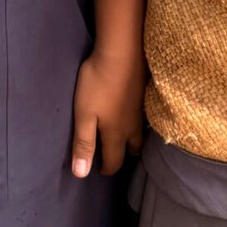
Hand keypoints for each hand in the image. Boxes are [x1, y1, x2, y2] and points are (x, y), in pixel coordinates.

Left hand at [70, 44, 144, 177]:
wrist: (123, 52)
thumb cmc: (99, 84)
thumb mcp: (84, 115)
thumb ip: (84, 143)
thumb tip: (81, 174)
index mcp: (116, 134)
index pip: (114, 160)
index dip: (106, 168)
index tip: (99, 170)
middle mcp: (132, 126)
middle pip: (132, 150)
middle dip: (122, 156)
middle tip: (113, 155)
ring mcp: (141, 110)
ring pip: (140, 134)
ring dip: (133, 141)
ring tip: (125, 139)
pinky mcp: (145, 95)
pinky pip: (144, 118)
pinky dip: (138, 124)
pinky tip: (133, 115)